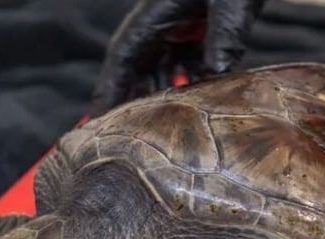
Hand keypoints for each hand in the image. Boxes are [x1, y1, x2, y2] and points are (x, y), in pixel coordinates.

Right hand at [91, 0, 265, 114]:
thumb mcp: (230, 2)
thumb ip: (225, 36)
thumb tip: (218, 75)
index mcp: (155, 15)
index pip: (122, 60)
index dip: (107, 93)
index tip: (93, 124)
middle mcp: (163, 23)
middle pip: (139, 70)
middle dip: (134, 102)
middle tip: (129, 139)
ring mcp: (184, 25)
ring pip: (165, 70)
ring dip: (167, 97)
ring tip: (168, 128)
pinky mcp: (205, 28)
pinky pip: (192, 63)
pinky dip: (194, 84)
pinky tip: (203, 104)